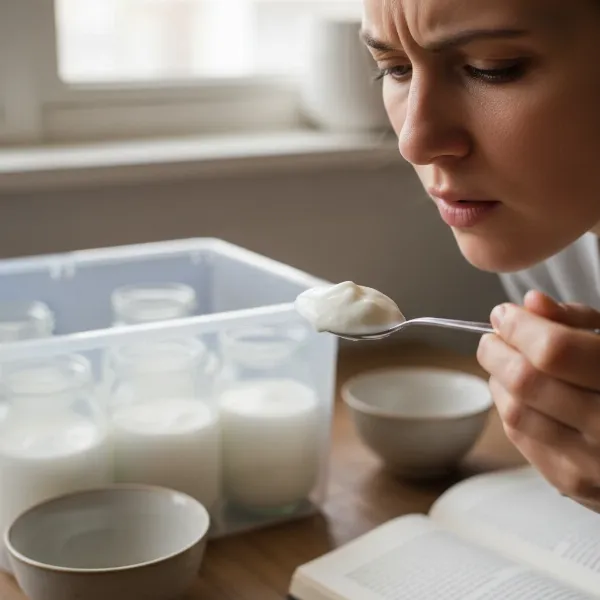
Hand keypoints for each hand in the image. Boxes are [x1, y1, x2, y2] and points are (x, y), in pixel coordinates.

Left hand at [477, 290, 599, 510]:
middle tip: (493, 338)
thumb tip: (532, 303)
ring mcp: (591, 463)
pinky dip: (509, 406)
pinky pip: (519, 435)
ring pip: (514, 411)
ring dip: (498, 379)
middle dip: (497, 352)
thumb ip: (578, 321)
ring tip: (504, 362)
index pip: (555, 352)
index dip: (520, 327)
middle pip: (526, 382)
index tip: (504, 313)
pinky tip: (520, 393)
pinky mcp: (570, 481)